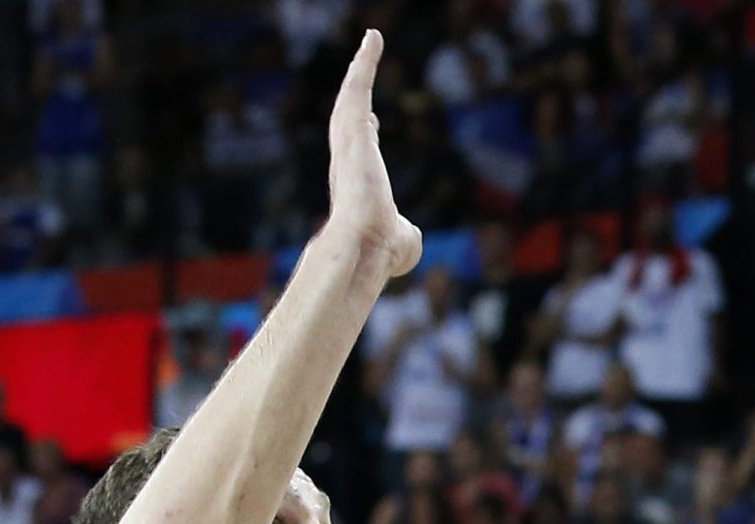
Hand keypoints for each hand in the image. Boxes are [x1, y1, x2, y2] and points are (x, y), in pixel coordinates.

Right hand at [325, 31, 420, 277]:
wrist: (366, 247)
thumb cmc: (382, 251)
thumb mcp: (402, 241)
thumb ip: (404, 234)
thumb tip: (406, 239)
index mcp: (357, 183)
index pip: (360, 150)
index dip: (364, 133)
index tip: (370, 120)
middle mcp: (348, 159)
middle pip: (350, 116)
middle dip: (356, 90)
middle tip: (363, 64)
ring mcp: (347, 143)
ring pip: (351, 96)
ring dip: (360, 68)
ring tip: (370, 43)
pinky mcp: (352, 129)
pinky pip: (357, 86)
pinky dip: (365, 62)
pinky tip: (373, 40)